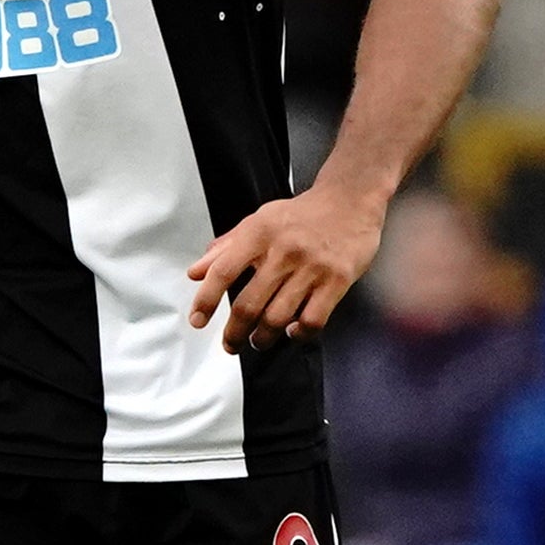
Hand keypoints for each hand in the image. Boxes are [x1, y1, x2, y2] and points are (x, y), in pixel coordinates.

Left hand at [186, 182, 384, 352]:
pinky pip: (313, 320)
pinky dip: (299, 333)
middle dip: (234, 333)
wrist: (349, 200)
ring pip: (278, 318)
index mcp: (258, 234)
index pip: (222, 271)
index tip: (198, 320)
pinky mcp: (337, 280)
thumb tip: (195, 273)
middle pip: (248, 304)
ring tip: (259, 341)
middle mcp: (283, 251)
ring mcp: (311, 268)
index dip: (205, 300)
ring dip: (263, 338)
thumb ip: (225, 247)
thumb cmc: (301, 214)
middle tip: (231, 344)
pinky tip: (293, 331)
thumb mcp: (259, 221)